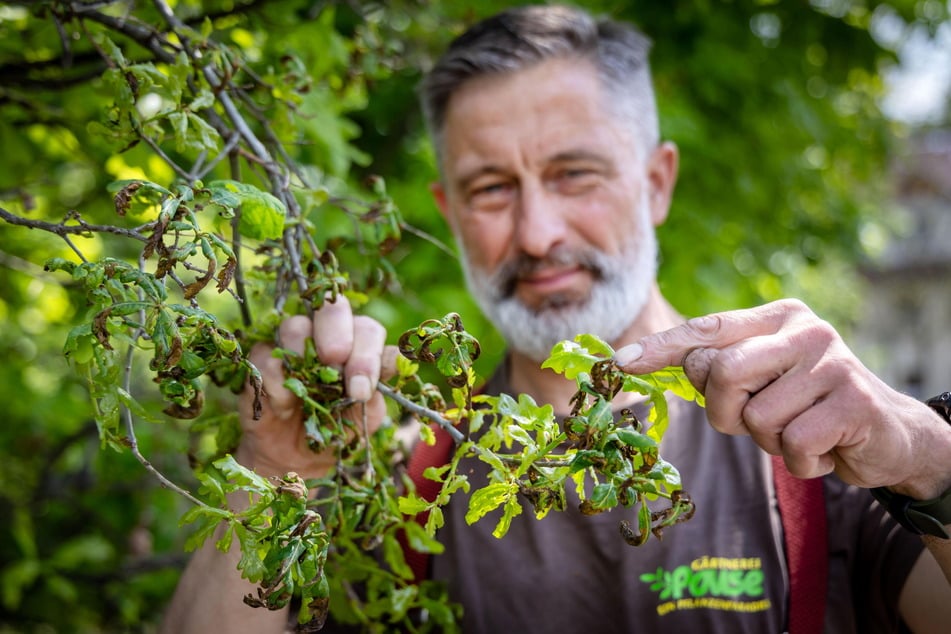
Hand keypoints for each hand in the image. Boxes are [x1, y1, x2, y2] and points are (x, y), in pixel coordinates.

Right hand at [236, 295, 396, 479]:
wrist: (297, 456)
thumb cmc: (337, 430)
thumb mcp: (363, 418)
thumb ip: (374, 392)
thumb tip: (390, 367)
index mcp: (361, 346)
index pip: (369, 332)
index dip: (368, 356)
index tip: (360, 390)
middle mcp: (328, 336)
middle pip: (334, 308)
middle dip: (336, 334)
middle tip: (334, 362)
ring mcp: (293, 344)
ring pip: (296, 325)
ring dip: (303, 355)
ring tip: (307, 391)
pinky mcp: (262, 358)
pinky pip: (266, 354)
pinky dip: (277, 381)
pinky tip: (284, 406)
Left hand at [614, 299, 950, 498]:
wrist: (887, 434)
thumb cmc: (805, 407)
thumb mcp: (760, 383)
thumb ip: (720, 371)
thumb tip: (658, 364)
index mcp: (775, 318)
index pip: (706, 328)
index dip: (660, 348)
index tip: (618, 361)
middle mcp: (804, 330)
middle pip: (722, 372)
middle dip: (724, 412)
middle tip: (752, 421)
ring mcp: (831, 363)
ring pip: (755, 417)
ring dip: (769, 442)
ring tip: (798, 432)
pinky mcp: (854, 401)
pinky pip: (792, 444)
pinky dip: (800, 461)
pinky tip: (823, 449)